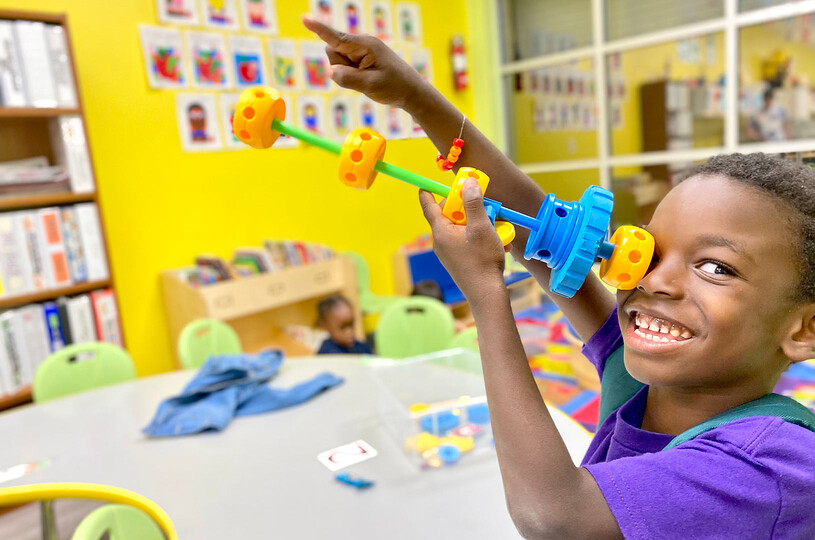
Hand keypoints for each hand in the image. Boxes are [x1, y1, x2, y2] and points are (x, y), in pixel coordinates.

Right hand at [303, 17, 427, 108]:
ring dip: (345, 73)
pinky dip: (350, 75)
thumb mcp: (371, 85)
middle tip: (361, 78)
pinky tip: (366, 78)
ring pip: (336, 60)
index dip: (318, 29)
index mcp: (365, 45)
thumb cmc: (394, 86)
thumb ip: (348, 78)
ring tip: (366, 79)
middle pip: (332, 51)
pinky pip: (344, 66)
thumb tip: (330, 71)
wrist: (411, 91)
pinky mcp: (360, 58)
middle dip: (339, 66)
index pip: (336, 37)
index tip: (304, 18)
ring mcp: (360, 51)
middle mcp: (361, 44)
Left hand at [419, 179, 508, 305]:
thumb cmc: (482, 260)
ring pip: (462, 228)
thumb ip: (474, 203)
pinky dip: (481, 237)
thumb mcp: (481, 227)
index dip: (427, 194)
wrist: (486, 293)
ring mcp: (449, 252)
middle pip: (450, 215)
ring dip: (479, 223)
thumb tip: (468, 183)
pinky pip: (467, 241)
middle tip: (484, 205)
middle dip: (468, 208)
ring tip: (497, 228)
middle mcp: (441, 241)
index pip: (429, 206)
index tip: (425, 185)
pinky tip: (499, 242)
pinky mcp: (458, 260)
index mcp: (441, 231)